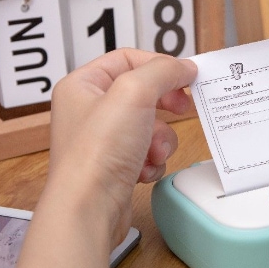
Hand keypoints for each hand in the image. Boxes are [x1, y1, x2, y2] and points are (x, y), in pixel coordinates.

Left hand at [45, 48, 196, 246]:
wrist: (89, 208)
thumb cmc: (97, 153)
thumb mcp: (134, 93)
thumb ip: (163, 71)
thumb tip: (184, 67)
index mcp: (82, 85)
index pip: (127, 59)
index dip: (159, 65)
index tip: (186, 75)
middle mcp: (89, 110)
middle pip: (142, 93)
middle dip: (165, 105)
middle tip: (183, 107)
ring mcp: (103, 140)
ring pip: (150, 125)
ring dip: (161, 139)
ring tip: (154, 151)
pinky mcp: (115, 165)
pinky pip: (148, 152)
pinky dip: (153, 160)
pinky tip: (144, 169)